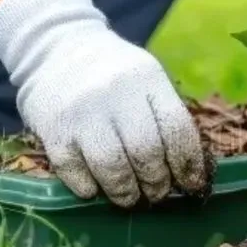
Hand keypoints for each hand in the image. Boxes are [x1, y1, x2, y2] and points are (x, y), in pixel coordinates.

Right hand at [0, 0, 208, 206]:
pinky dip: (90, 189)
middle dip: (157, 183)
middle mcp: (114, 92)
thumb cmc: (112, 74)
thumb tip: (187, 174)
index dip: (188, 164)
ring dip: (126, 193)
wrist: (56, 49)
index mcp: (146, 78)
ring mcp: (81, 112)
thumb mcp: (144, 79)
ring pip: (112, 169)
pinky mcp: (54, 131)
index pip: (176, 128)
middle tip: (156, 193)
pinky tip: (95, 186)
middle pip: (146, 152)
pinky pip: (77, 175)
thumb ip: (163, 117)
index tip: (192, 184)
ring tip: (129, 197)